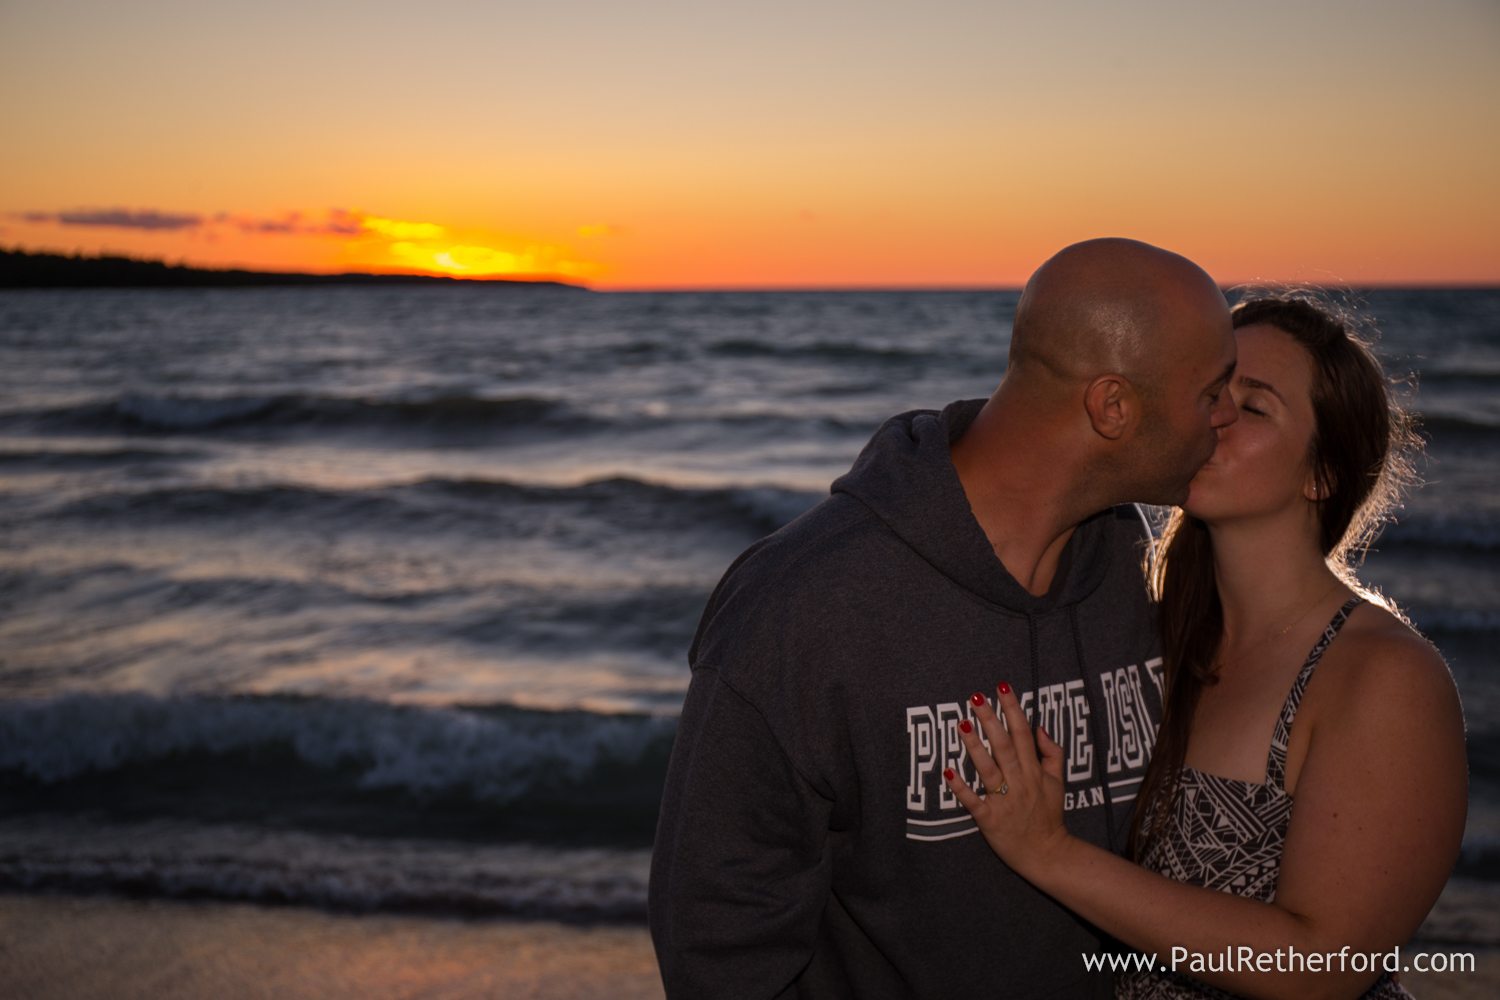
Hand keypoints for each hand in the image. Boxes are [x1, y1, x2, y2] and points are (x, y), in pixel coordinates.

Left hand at [943, 683, 1071, 882]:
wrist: (1047, 854)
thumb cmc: (1049, 816)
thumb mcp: (1059, 782)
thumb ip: (1052, 753)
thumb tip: (1039, 726)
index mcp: (1034, 771)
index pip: (1023, 734)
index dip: (1013, 709)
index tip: (1002, 687)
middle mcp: (1020, 782)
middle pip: (1004, 746)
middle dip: (990, 720)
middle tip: (975, 698)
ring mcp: (1004, 801)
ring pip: (988, 770)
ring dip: (974, 747)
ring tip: (961, 724)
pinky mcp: (989, 820)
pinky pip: (973, 802)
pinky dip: (961, 788)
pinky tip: (948, 772)